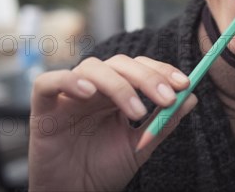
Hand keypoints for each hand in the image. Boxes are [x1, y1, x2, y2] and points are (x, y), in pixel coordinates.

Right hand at [28, 55, 196, 191]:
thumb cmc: (103, 171)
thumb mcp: (141, 146)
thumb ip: (163, 121)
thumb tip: (192, 96)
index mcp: (115, 93)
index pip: (139, 67)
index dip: (161, 70)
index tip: (184, 83)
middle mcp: (93, 89)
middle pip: (120, 64)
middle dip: (148, 77)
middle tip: (167, 97)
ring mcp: (68, 97)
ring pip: (92, 68)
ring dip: (119, 85)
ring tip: (137, 112)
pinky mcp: (42, 109)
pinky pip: (48, 82)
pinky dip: (68, 81)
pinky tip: (89, 93)